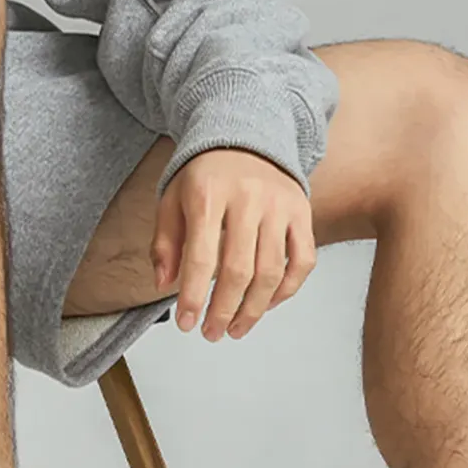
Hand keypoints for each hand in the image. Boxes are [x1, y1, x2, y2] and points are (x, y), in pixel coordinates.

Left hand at [151, 150, 315, 340]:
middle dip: (223, 310)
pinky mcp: (302, 211)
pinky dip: (287, 290)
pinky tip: (267, 305)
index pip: (201, 257)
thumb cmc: (205, 174)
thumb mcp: (172, 199)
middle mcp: (248, 198)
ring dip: (254, 310)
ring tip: (236, 328)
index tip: (186, 323)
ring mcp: (279, 206)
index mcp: (209, 194)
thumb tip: (165, 284)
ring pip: (271, 272)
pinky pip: (303, 261)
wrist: (245, 133)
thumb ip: (166, 242)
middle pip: (239, 270)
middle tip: (211, 333)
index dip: (193, 296)